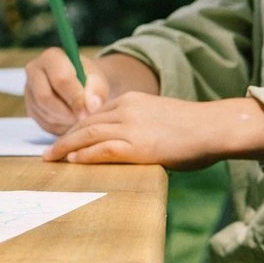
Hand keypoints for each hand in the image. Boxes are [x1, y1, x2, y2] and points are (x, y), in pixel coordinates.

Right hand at [24, 48, 110, 133]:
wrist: (82, 84)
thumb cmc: (90, 80)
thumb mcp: (98, 81)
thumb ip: (96, 91)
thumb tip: (92, 107)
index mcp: (51, 57)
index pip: (60, 80)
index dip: (76, 99)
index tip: (89, 112)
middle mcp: (34, 70)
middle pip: (45, 97)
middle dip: (67, 112)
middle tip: (84, 118)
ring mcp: (28, 90)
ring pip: (45, 112)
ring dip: (66, 120)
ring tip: (81, 118)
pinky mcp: (30, 107)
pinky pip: (44, 123)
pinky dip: (62, 126)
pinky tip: (73, 121)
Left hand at [41, 91, 223, 168]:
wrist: (213, 128)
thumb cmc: (197, 128)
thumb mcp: (164, 118)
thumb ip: (145, 125)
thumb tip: (139, 143)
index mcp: (133, 101)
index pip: (96, 114)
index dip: (77, 127)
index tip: (67, 138)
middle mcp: (126, 110)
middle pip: (85, 123)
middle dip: (65, 138)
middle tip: (49, 151)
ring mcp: (130, 127)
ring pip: (87, 135)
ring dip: (66, 147)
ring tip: (52, 158)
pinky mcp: (136, 146)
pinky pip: (101, 150)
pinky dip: (84, 155)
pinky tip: (73, 161)